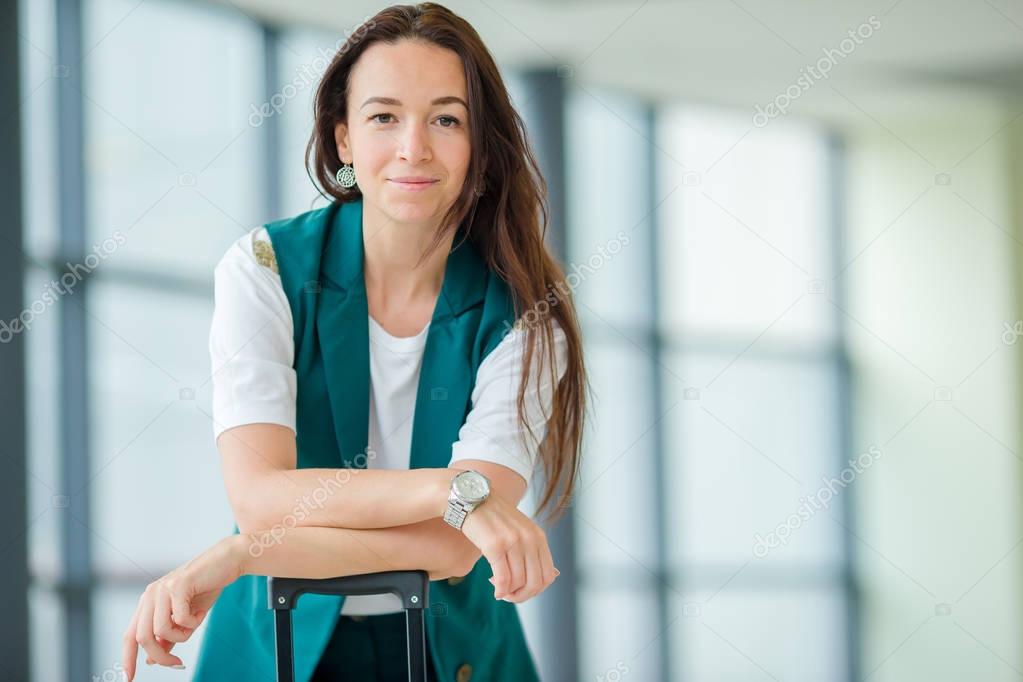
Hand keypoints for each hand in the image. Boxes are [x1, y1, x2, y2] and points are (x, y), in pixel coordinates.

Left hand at [120, 535, 244, 680]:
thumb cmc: (207, 588)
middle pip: (142, 637)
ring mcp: (161, 589)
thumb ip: (168, 637)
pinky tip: (202, 611)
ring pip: (161, 630)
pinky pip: (180, 618)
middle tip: (179, 663)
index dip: (127, 658)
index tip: (128, 679)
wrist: (227, 561)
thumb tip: (151, 659)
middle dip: (161, 656)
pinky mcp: (177, 585)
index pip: (129, 635)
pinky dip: (194, 622)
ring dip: (181, 636)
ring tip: (196, 624)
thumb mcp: (186, 618)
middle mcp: (150, 595)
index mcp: (148, 602)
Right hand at [459, 492, 559, 602]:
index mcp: (539, 536)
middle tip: (509, 595)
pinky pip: (503, 579)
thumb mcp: (520, 530)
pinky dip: (499, 590)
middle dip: (522, 596)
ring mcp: (513, 541)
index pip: (548, 575)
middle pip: (535, 583)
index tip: (521, 589)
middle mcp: (529, 538)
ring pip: (518, 583)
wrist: (469, 498)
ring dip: (508, 592)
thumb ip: (533, 551)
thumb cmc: (493, 517)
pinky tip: (494, 588)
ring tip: (498, 586)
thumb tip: (550, 578)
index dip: (535, 590)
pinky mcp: (495, 545)